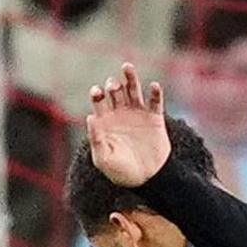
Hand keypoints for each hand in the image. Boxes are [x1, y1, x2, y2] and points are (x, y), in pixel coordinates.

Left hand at [84, 66, 172, 186]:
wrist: (146, 179)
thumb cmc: (120, 171)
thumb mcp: (103, 158)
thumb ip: (96, 138)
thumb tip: (90, 117)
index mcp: (106, 121)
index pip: (99, 101)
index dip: (97, 94)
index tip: (97, 92)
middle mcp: (121, 113)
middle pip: (116, 91)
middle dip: (113, 85)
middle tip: (113, 86)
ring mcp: (138, 114)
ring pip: (134, 90)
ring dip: (131, 78)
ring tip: (127, 67)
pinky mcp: (155, 118)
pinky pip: (155, 102)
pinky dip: (155, 93)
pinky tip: (154, 86)